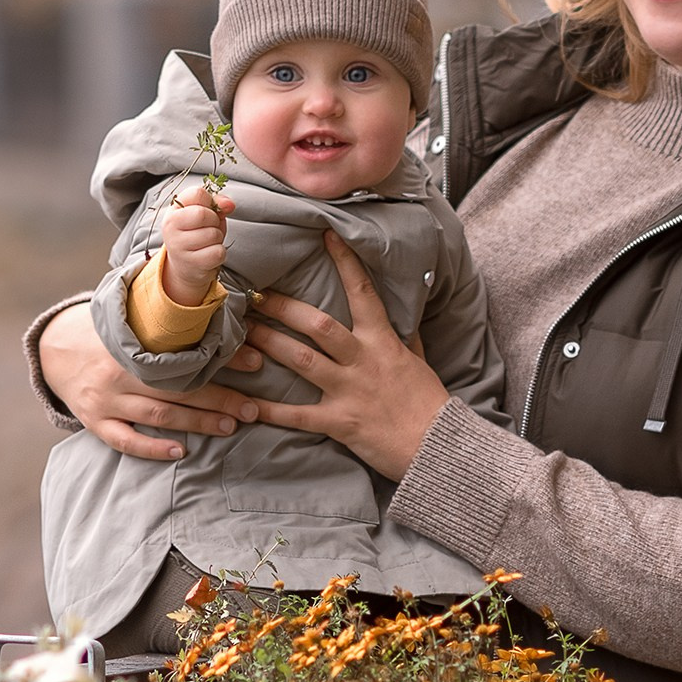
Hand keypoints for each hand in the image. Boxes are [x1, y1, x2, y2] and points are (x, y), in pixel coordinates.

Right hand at [38, 300, 260, 461]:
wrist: (53, 348)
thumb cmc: (105, 331)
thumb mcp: (132, 316)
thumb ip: (165, 318)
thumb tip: (218, 311)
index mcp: (132, 342)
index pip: (186, 352)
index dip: (223, 358)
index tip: (256, 361)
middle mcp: (120, 371)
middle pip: (177, 389)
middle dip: (220, 399)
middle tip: (253, 408)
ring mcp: (106, 399)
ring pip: (158, 415)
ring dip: (197, 422)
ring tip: (230, 426)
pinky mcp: (94, 421)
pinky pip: (125, 440)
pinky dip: (153, 448)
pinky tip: (180, 452)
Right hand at [158, 183, 232, 307]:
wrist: (185, 265)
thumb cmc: (196, 235)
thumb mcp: (203, 214)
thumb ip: (216, 203)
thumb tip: (229, 204)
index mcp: (173, 210)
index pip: (197, 193)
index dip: (210, 201)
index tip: (208, 209)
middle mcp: (171, 227)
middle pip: (203, 214)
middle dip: (214, 220)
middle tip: (208, 228)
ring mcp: (179, 247)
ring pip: (213, 234)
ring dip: (217, 238)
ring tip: (207, 242)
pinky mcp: (192, 263)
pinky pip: (218, 252)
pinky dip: (219, 252)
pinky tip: (209, 253)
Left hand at [243, 232, 448, 479]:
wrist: (439, 446)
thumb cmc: (429, 402)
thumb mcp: (418, 360)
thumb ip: (402, 336)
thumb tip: (399, 311)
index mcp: (383, 341)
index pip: (363, 292)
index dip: (345, 262)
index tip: (326, 235)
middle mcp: (363, 360)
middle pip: (318, 325)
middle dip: (284, 308)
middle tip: (256, 294)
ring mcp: (349, 390)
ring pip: (302, 360)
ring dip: (269, 344)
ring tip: (242, 332)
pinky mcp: (339, 422)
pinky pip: (298, 415)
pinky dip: (270, 411)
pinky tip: (246, 405)